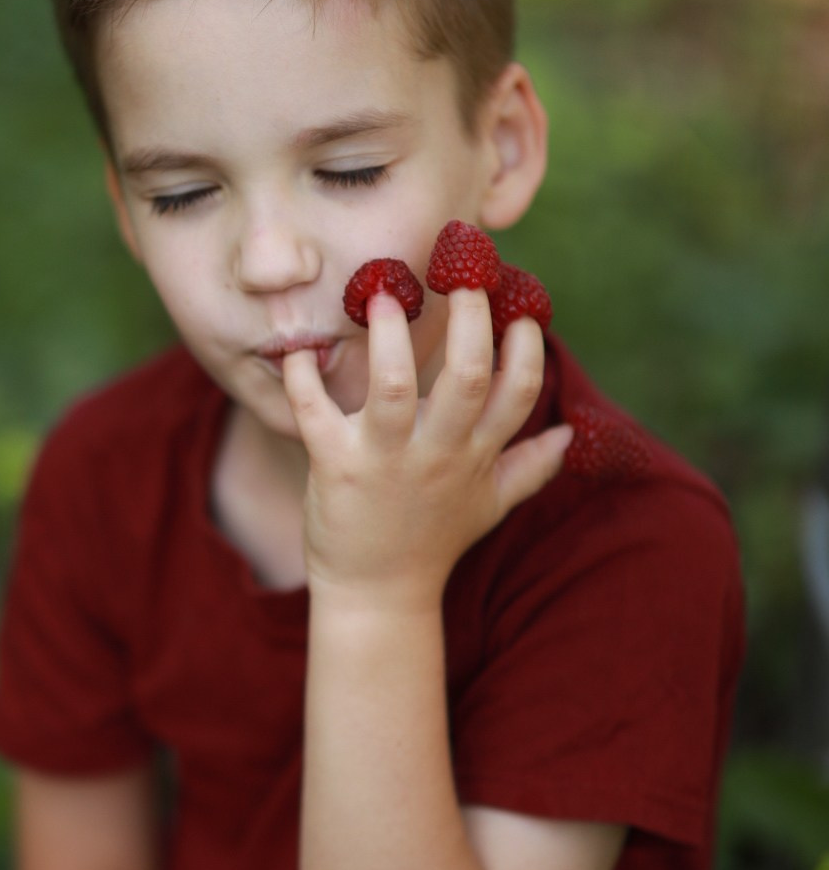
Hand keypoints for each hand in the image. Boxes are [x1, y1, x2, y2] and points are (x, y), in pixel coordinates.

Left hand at [281, 292, 572, 602]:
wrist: (378, 594)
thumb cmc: (433, 541)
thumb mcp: (491, 505)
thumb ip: (530, 466)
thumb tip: (570, 434)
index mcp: (476, 453)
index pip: (519, 390)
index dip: (526, 345)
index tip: (520, 307)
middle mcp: (437, 452)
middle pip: (469, 376)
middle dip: (470, 320)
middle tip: (462, 274)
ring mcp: (385, 459)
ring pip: (393, 388)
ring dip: (388, 338)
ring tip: (382, 295)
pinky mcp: (334, 467)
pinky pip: (315, 414)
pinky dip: (303, 379)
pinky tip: (299, 352)